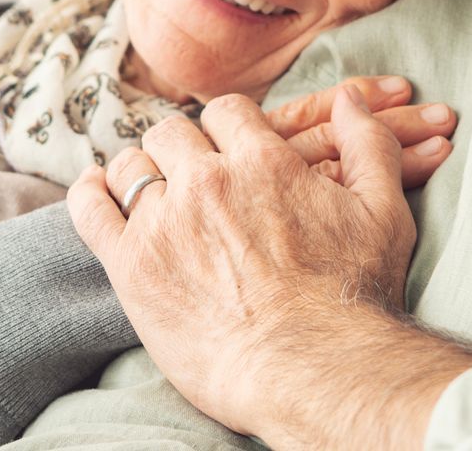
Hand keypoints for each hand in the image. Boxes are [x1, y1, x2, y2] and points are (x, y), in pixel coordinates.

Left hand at [68, 80, 471, 448]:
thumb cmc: (353, 298)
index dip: (226, 127)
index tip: (227, 148)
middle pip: (172, 132)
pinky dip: (89, 192)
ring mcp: (163, 221)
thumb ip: (368, 144)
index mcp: (262, 161)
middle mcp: (207, 181)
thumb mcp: (382, 212)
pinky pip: (89, 207)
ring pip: (131, 165)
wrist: (311, 372)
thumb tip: (350, 99)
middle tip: (191, 176)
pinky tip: (96, 190)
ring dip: (142, 172)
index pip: (225, 110)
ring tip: (152, 194)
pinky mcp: (131, 265)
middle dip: (182, 147)